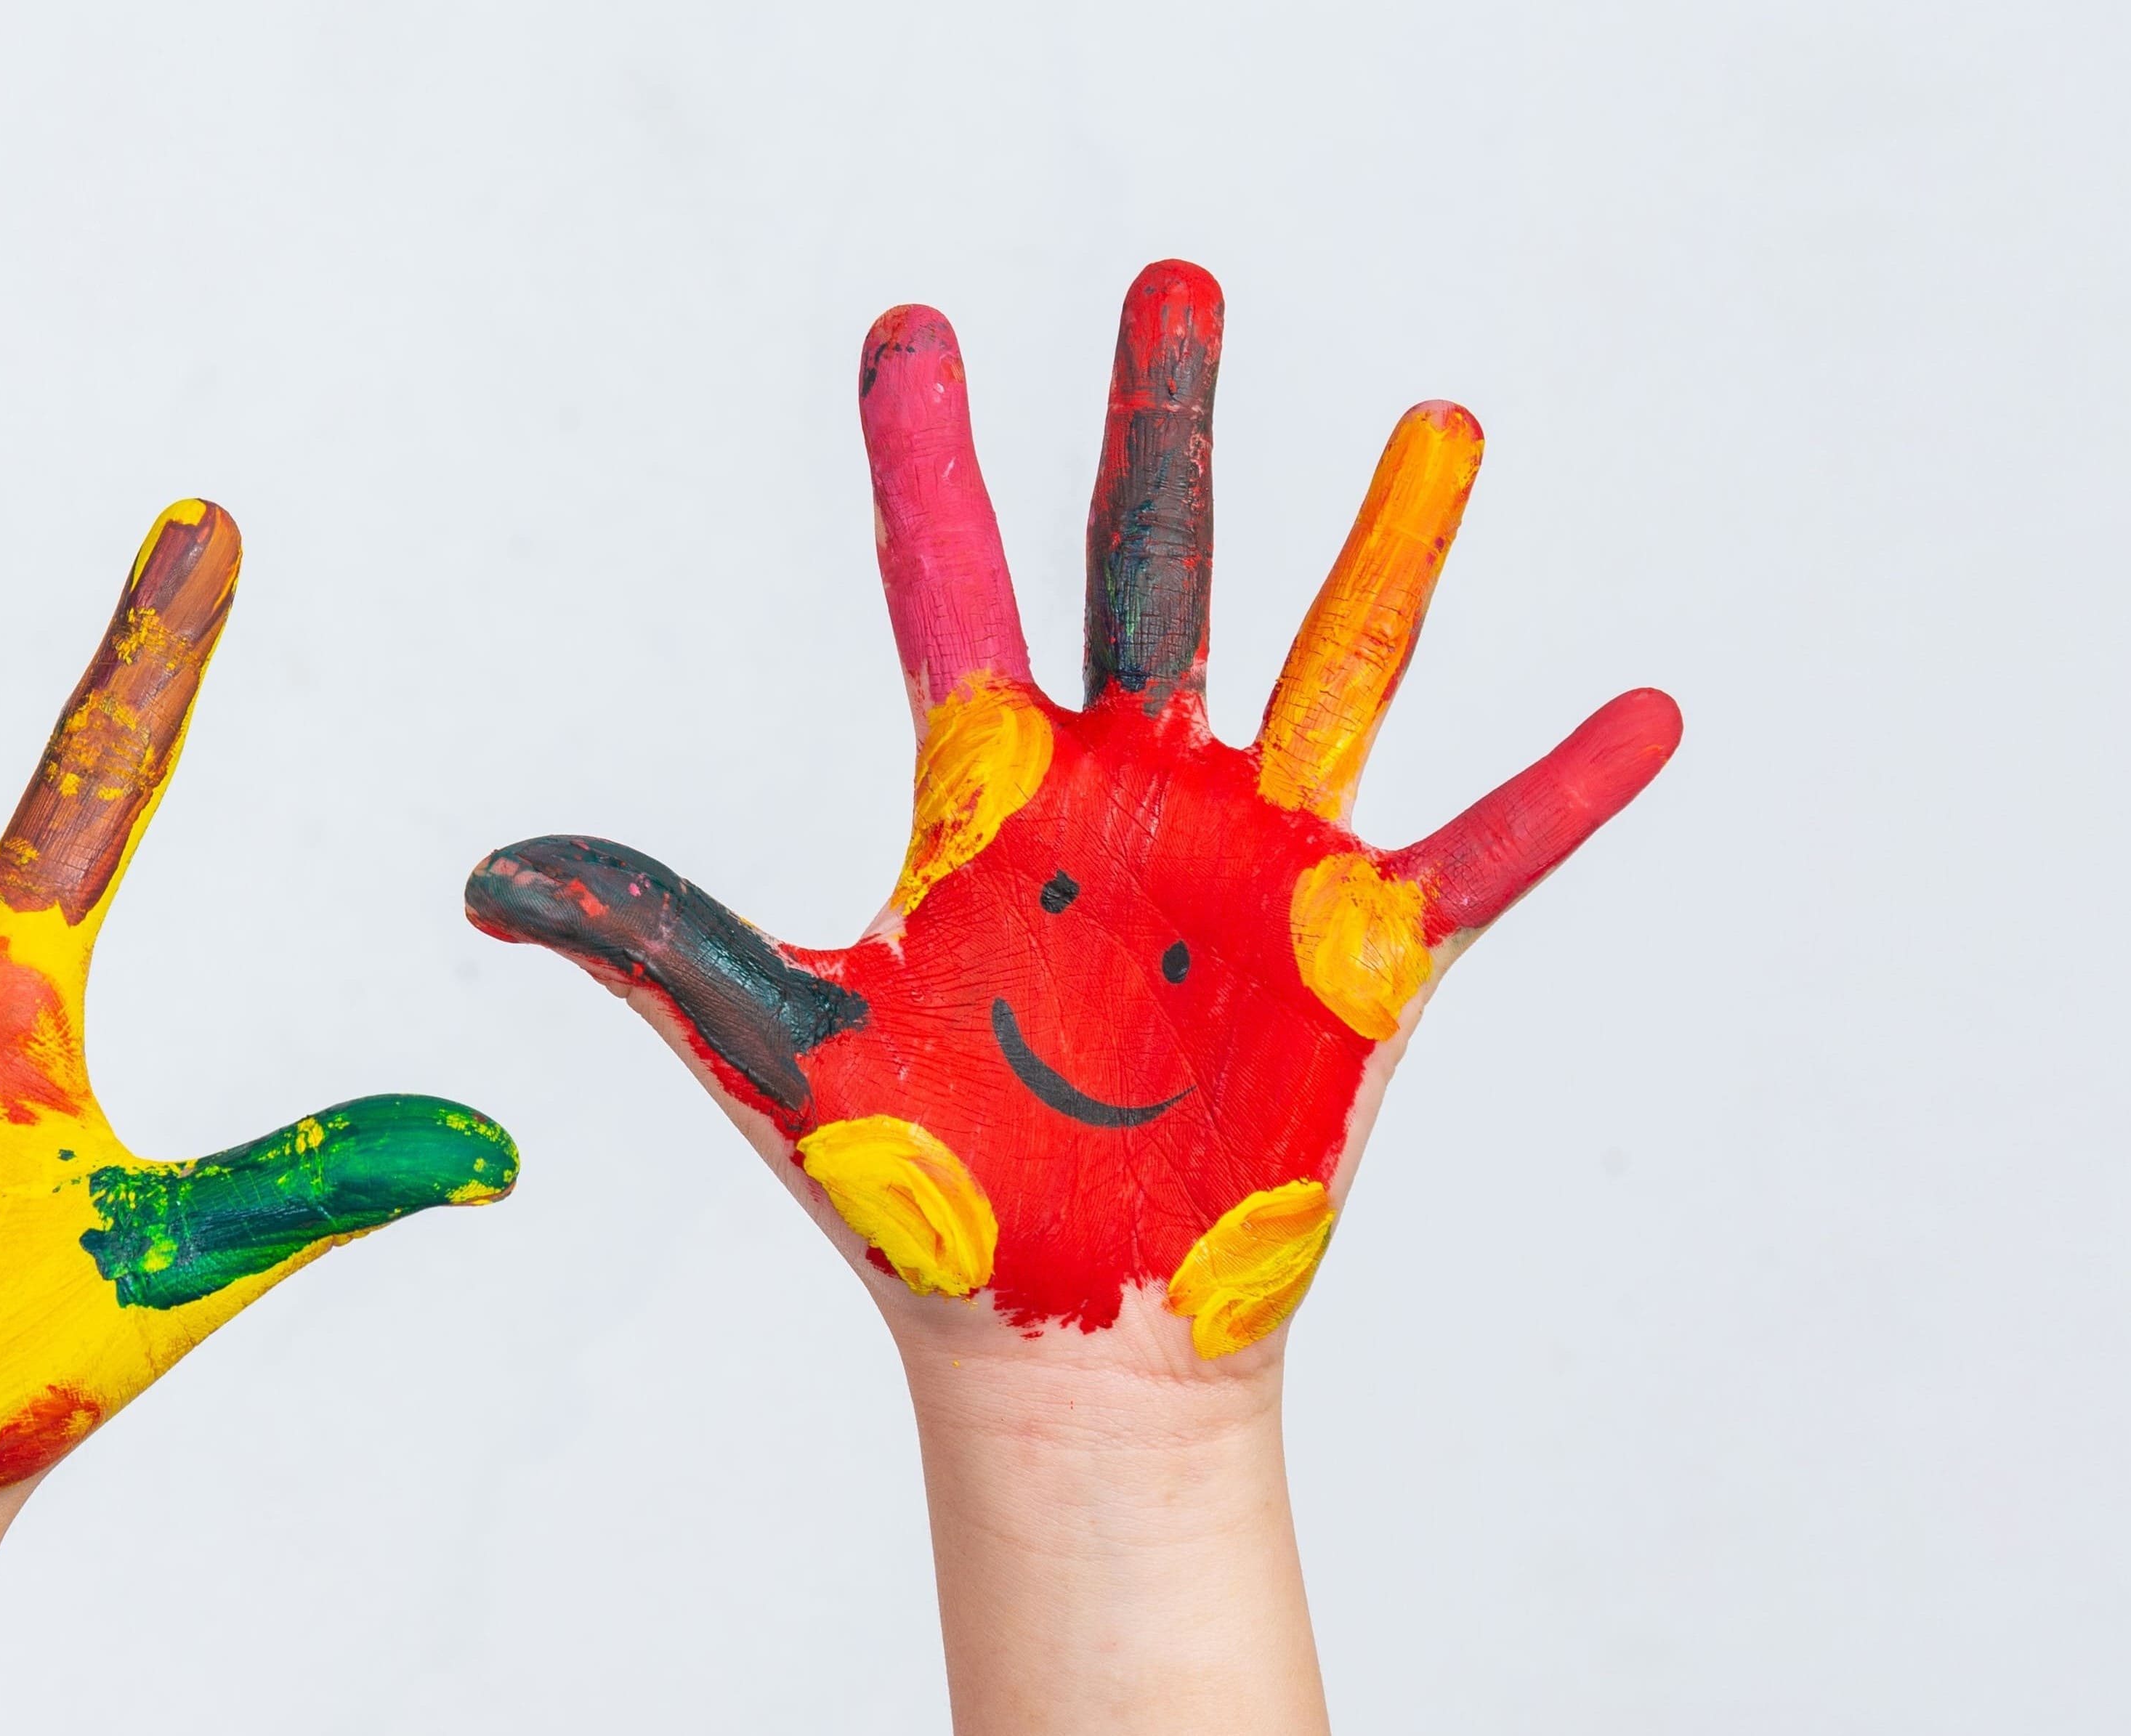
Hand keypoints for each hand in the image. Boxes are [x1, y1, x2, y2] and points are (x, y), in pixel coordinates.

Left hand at [467, 263, 1675, 1371]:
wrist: (1055, 1343)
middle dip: (1159, 427)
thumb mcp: (774, 1052)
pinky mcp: (1359, 966)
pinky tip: (1645, 713)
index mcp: (989, 800)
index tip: (910, 332)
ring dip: (1388, 545)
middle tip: (1172, 283)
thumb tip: (486, 874)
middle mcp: (1130, 797)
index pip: (948, 586)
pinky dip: (1563, 794)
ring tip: (1435, 417)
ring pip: (1335, 666)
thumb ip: (653, 939)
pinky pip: (1481, 856)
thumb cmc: (920, 1200)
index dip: (925, 460)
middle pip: (1152, 571)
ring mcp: (1256, 869)